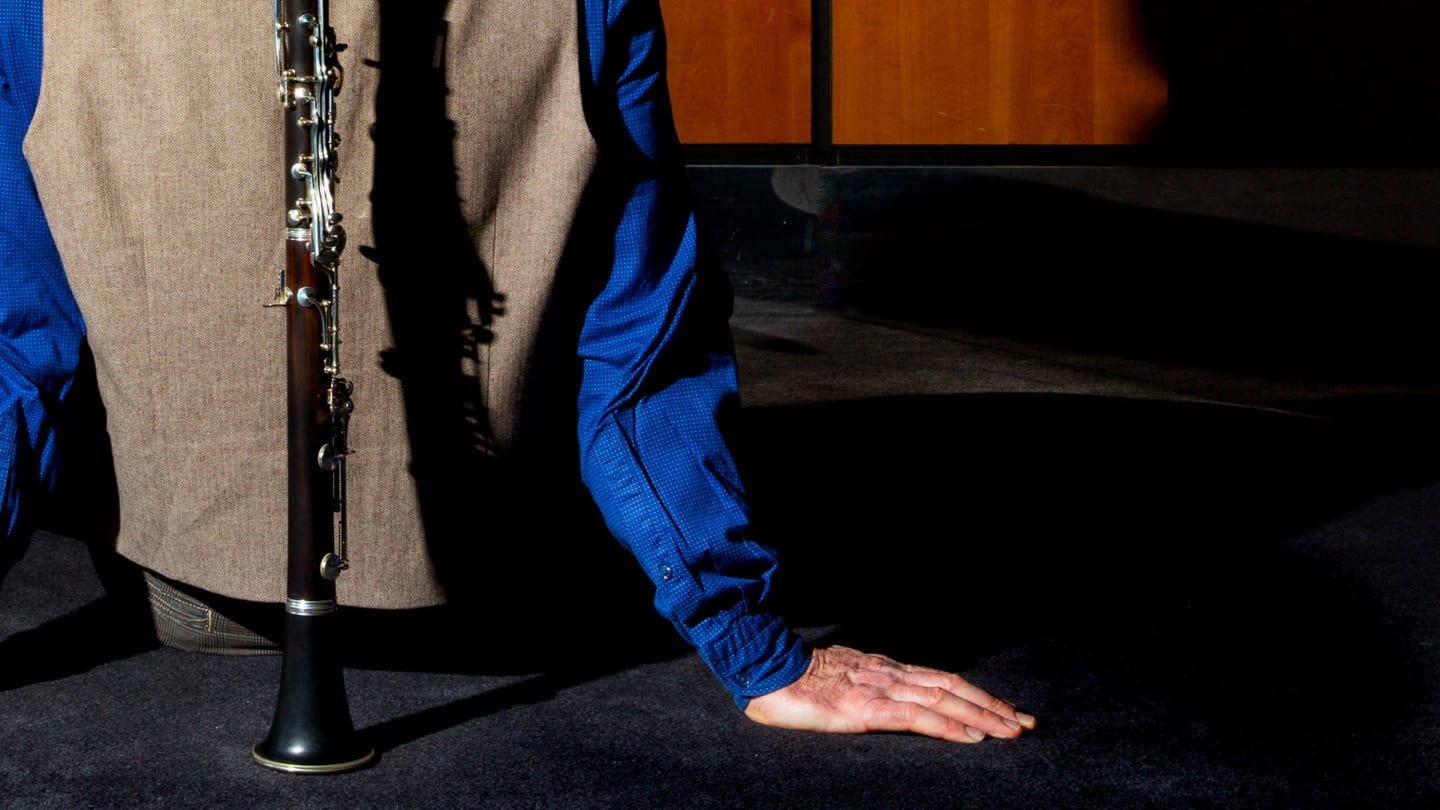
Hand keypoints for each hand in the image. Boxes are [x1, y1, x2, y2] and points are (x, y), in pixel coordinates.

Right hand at [743, 645, 1035, 742]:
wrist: (764, 672)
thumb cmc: (790, 681)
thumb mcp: (836, 681)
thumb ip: (862, 690)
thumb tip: (883, 703)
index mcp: (883, 668)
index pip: (940, 680)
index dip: (974, 695)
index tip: (1002, 710)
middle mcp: (890, 674)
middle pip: (953, 686)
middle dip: (992, 705)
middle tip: (1025, 723)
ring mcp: (881, 688)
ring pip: (945, 699)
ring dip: (983, 715)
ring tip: (1012, 730)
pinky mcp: (869, 708)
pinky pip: (919, 716)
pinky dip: (951, 726)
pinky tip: (972, 736)